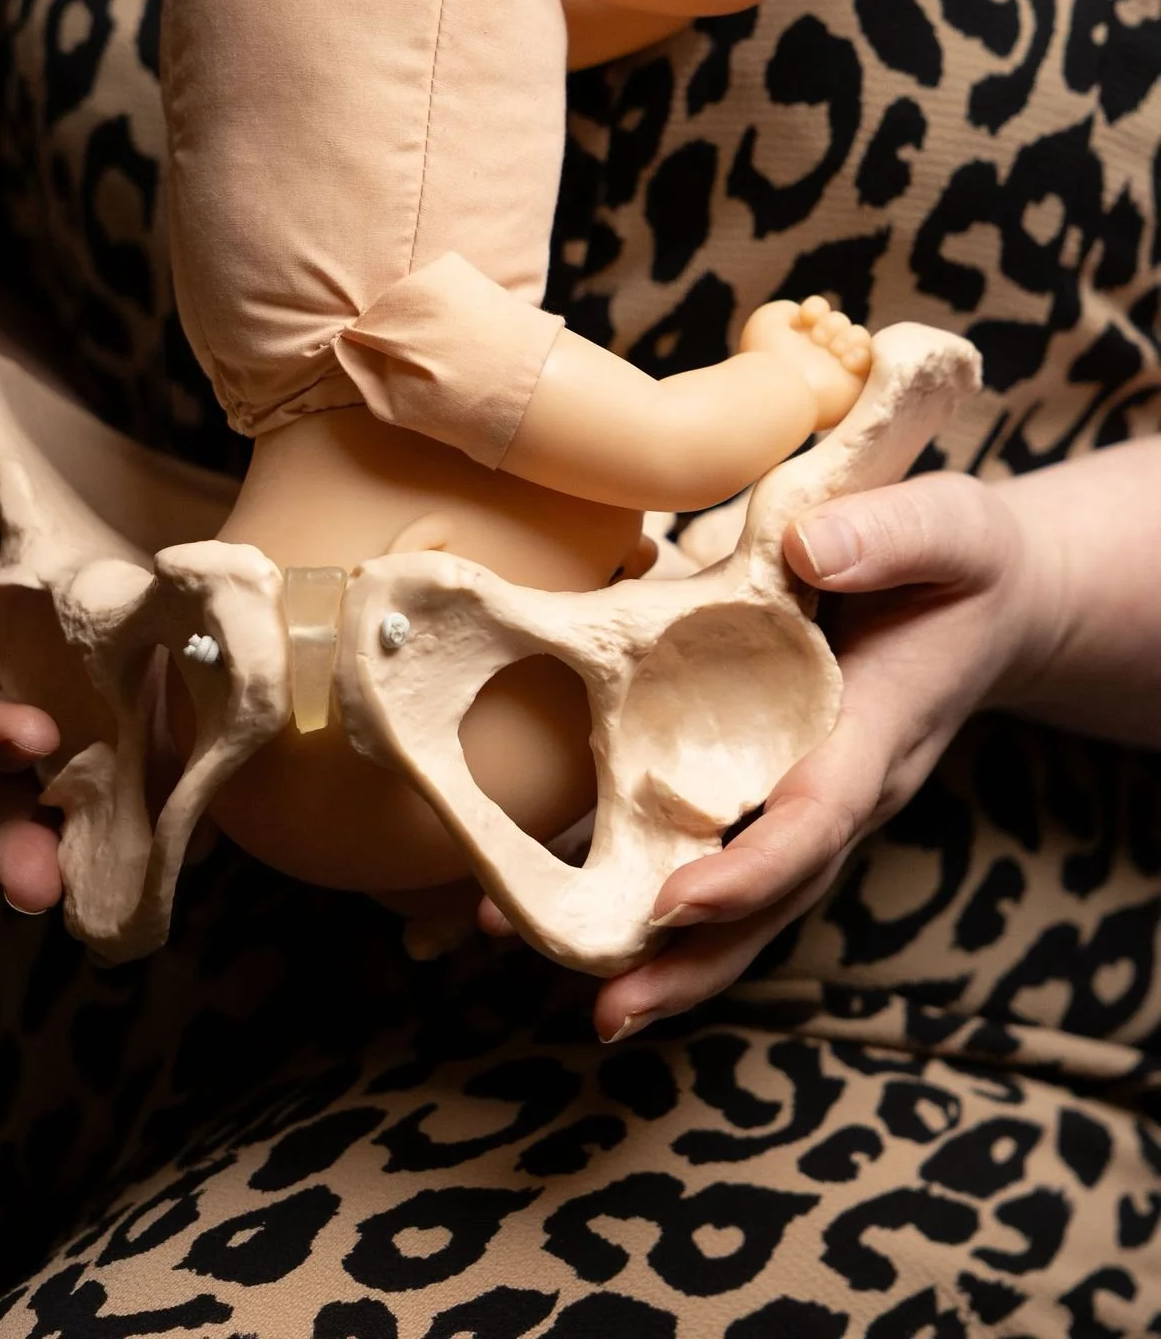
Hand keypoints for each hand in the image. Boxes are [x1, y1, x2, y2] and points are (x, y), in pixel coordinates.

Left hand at [585, 471, 1060, 1043]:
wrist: (986, 603)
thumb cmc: (962, 562)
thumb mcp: (948, 525)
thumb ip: (891, 534)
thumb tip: (810, 549)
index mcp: (879, 730)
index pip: (818, 818)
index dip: (752, 868)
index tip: (678, 902)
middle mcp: (842, 787)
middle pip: (771, 898)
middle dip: (695, 960)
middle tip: (609, 1012)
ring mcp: (804, 797)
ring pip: (738, 899)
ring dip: (660, 952)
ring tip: (565, 985)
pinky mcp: (766, 785)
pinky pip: (705, 849)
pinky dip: (634, 885)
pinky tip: (551, 902)